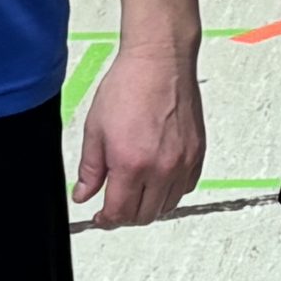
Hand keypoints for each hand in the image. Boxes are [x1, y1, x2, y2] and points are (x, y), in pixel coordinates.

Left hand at [72, 45, 206, 228]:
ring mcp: (183, 161)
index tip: (101, 217)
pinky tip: (159, 179)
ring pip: (168, 205)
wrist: (160, 60)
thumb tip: (84, 194)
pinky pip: (186, 187)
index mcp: (132, 164)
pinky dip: (172, 191)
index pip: (120, 213)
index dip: (106, 220)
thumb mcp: (96, 129)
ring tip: (137, 192)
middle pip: (145, 215)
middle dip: (126, 216)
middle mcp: (161, 167)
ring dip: (150, 206)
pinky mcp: (197, 152)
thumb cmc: (129, 85)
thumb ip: (90, 168)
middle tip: (115, 205)